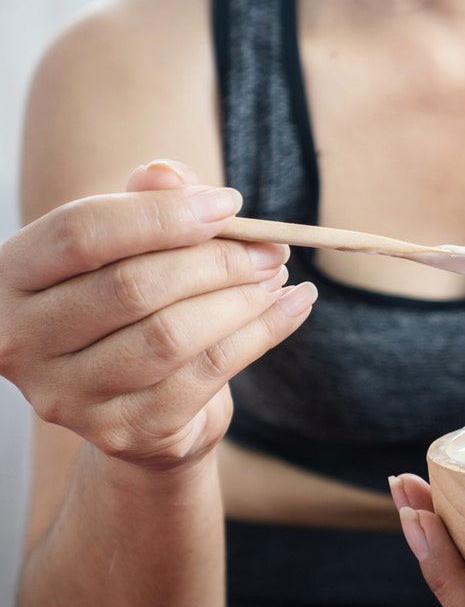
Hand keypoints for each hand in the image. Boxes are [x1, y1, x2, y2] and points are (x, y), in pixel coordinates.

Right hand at [0, 160, 316, 469]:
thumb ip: (145, 205)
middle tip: (271, 247)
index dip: (162, 215)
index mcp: (9, 278)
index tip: (231, 204)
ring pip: (171, 335)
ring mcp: (68, 396)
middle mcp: (22, 341)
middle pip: (132, 287)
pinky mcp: (123, 431)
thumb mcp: (130, 249)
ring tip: (277, 275)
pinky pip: (207, 373)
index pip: (80, 233)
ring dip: (241, 299)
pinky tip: (293, 307)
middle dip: (216, 261)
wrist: (138, 408)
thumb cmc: (129, 308)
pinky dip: (263, 334)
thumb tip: (169, 174)